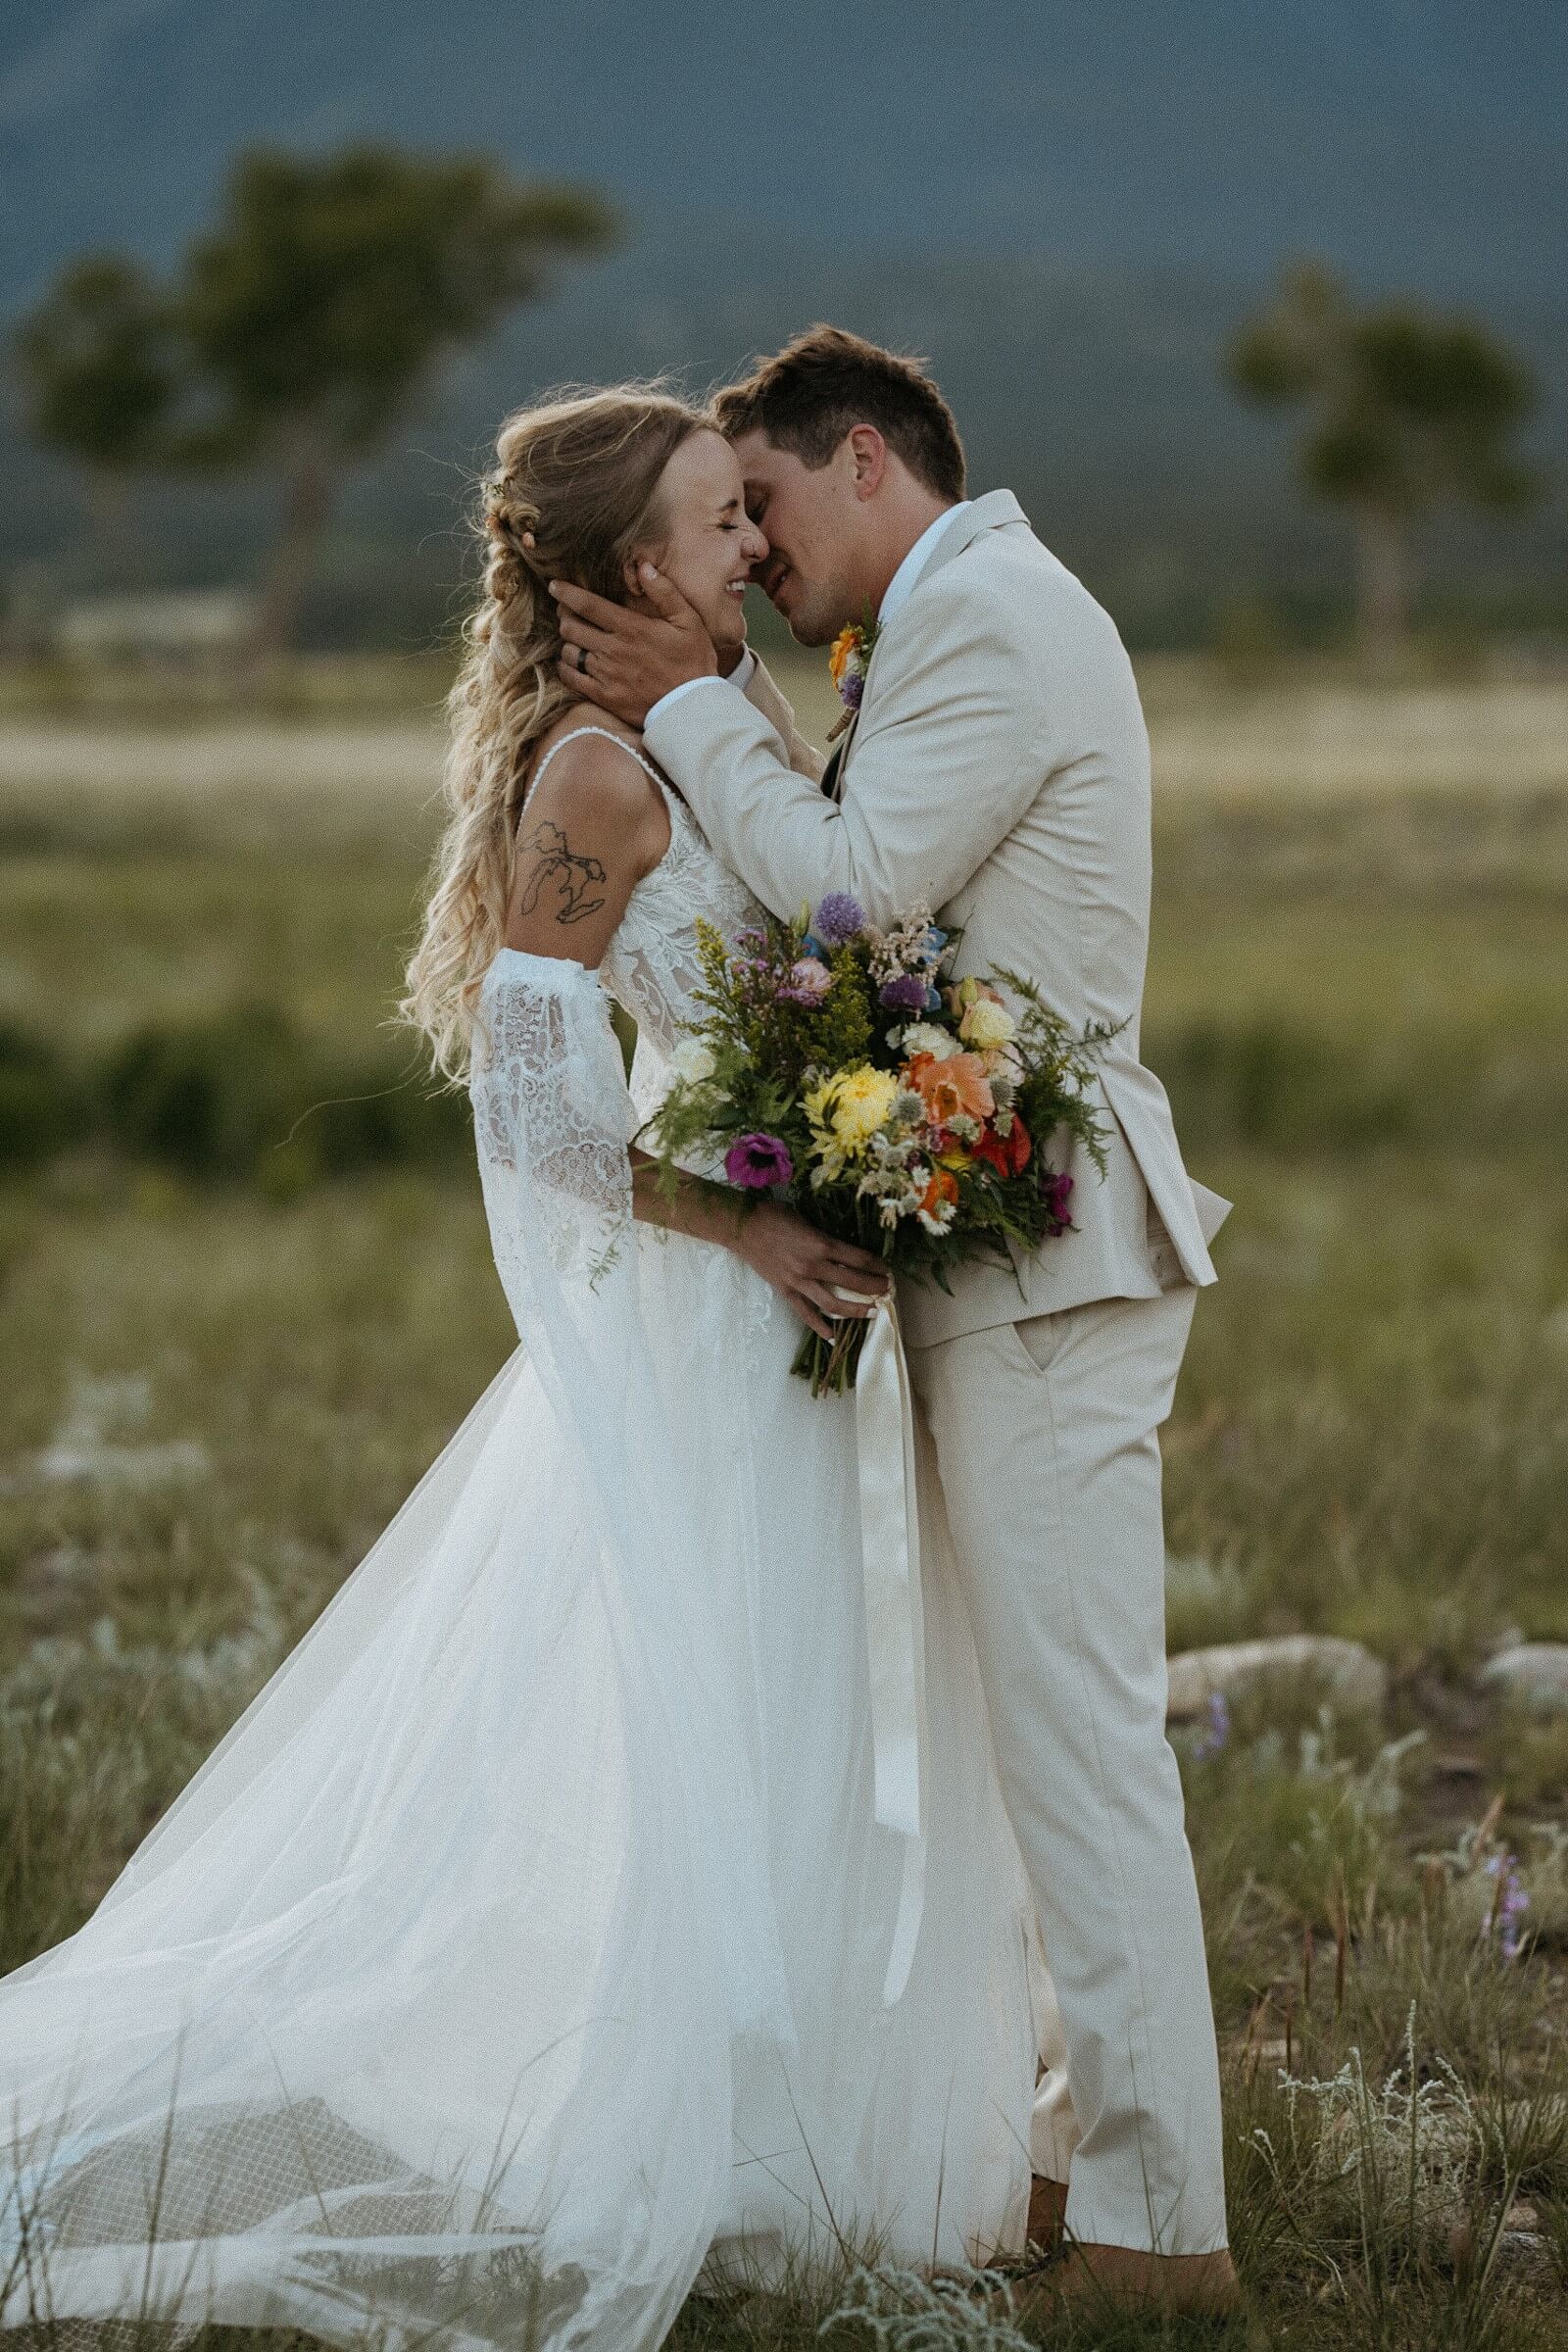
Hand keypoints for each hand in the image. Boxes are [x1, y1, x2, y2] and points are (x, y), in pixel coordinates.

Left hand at [551, 564, 717, 726]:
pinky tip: (572, 663)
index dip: (566, 593)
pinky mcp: (603, 696)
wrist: (691, 707)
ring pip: (568, 651)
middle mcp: (612, 650)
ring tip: (575, 639)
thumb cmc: (693, 662)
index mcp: (630, 628)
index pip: (587, 605)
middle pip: (571, 626)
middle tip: (567, 614)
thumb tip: (644, 567)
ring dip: (568, 642)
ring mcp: (605, 675)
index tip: (554, 586)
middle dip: (565, 616)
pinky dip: (566, 668)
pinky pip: (571, 678)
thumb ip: (665, 593)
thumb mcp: (688, 622)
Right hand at [730, 1200, 890, 1341]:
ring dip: (856, 1311)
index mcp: (822, 1243)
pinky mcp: (785, 1292)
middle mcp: (813, 1266)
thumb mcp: (806, 1220)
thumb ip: (825, 1236)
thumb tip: (843, 1247)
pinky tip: (833, 1336)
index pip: (859, 1259)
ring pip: (833, 1304)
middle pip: (853, 1282)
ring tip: (872, 1313)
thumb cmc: (774, 1215)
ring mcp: (799, 1282)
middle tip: (887, 1291)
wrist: (742, 1227)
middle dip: (874, 1288)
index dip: (877, 1266)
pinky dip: (820, 1327)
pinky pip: (805, 1314)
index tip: (887, 1270)